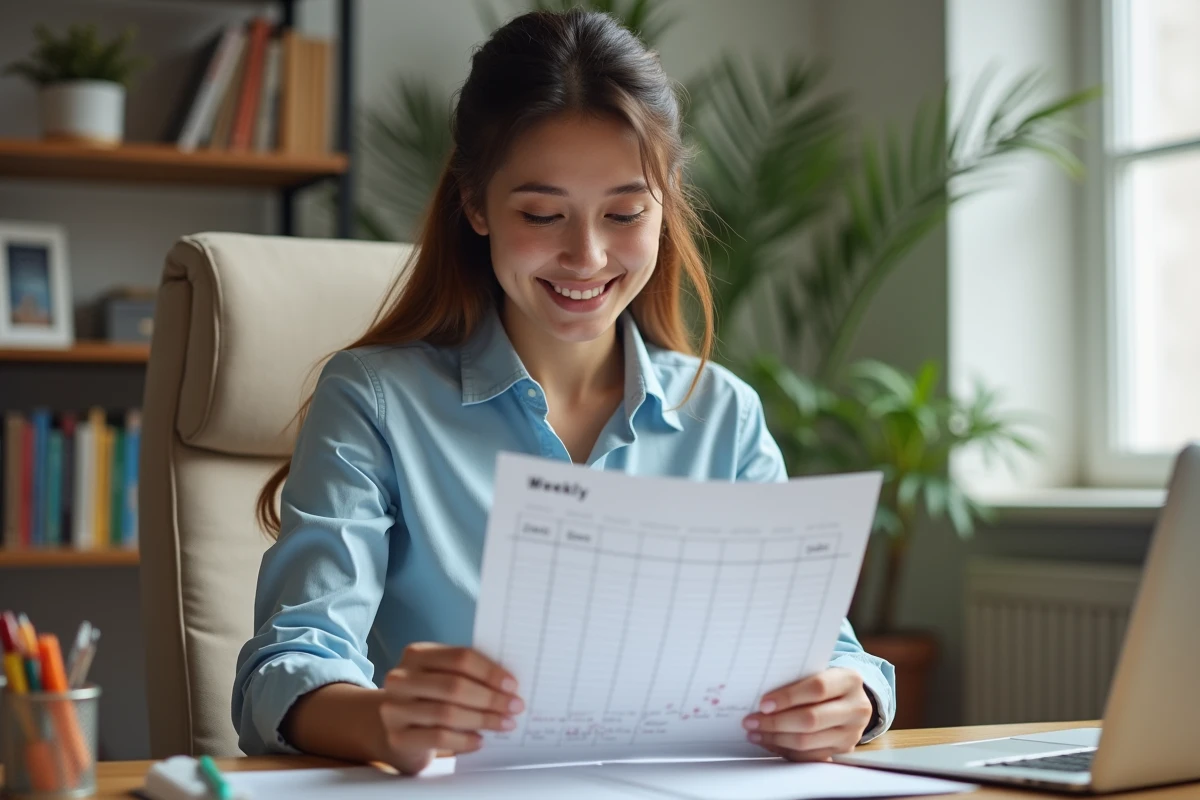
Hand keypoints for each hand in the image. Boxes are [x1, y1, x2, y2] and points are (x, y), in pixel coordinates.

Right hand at [376, 643, 523, 774]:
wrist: (393, 727)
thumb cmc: (428, 698)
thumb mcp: (441, 677)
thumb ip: (467, 675)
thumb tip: (508, 686)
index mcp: (416, 654)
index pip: (459, 657)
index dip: (489, 671)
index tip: (512, 685)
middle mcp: (401, 678)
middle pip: (454, 686)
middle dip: (490, 698)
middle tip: (515, 707)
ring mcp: (395, 709)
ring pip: (447, 713)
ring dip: (482, 719)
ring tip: (504, 724)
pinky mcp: (398, 737)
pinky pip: (438, 737)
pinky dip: (464, 739)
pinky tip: (480, 740)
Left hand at [742, 667, 873, 761]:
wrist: (852, 699)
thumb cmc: (827, 681)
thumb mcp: (819, 671)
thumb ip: (796, 679)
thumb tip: (760, 696)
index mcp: (849, 681)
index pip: (817, 689)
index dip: (788, 697)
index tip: (763, 704)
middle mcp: (856, 708)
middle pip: (811, 720)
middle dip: (775, 722)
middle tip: (751, 721)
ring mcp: (851, 733)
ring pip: (807, 742)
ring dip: (775, 739)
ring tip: (754, 733)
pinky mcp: (842, 750)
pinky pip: (808, 756)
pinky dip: (784, 750)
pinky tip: (769, 742)